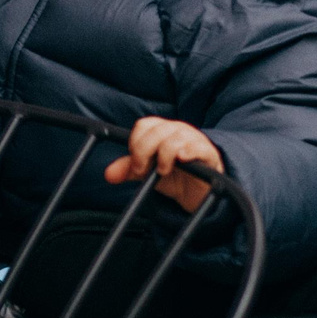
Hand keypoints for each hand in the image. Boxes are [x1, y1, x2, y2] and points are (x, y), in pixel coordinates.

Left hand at [103, 117, 223, 213]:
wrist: (197, 192)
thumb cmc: (173, 176)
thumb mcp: (147, 172)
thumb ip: (129, 170)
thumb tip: (108, 174)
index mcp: (162, 130)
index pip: (144, 125)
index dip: (135, 144)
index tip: (135, 164)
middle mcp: (178, 130)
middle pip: (157, 131)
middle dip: (144, 152)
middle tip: (143, 170)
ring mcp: (194, 140)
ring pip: (175, 138)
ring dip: (164, 155)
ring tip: (163, 171)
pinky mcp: (209, 154)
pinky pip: (198, 147)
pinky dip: (188, 151)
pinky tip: (182, 158)